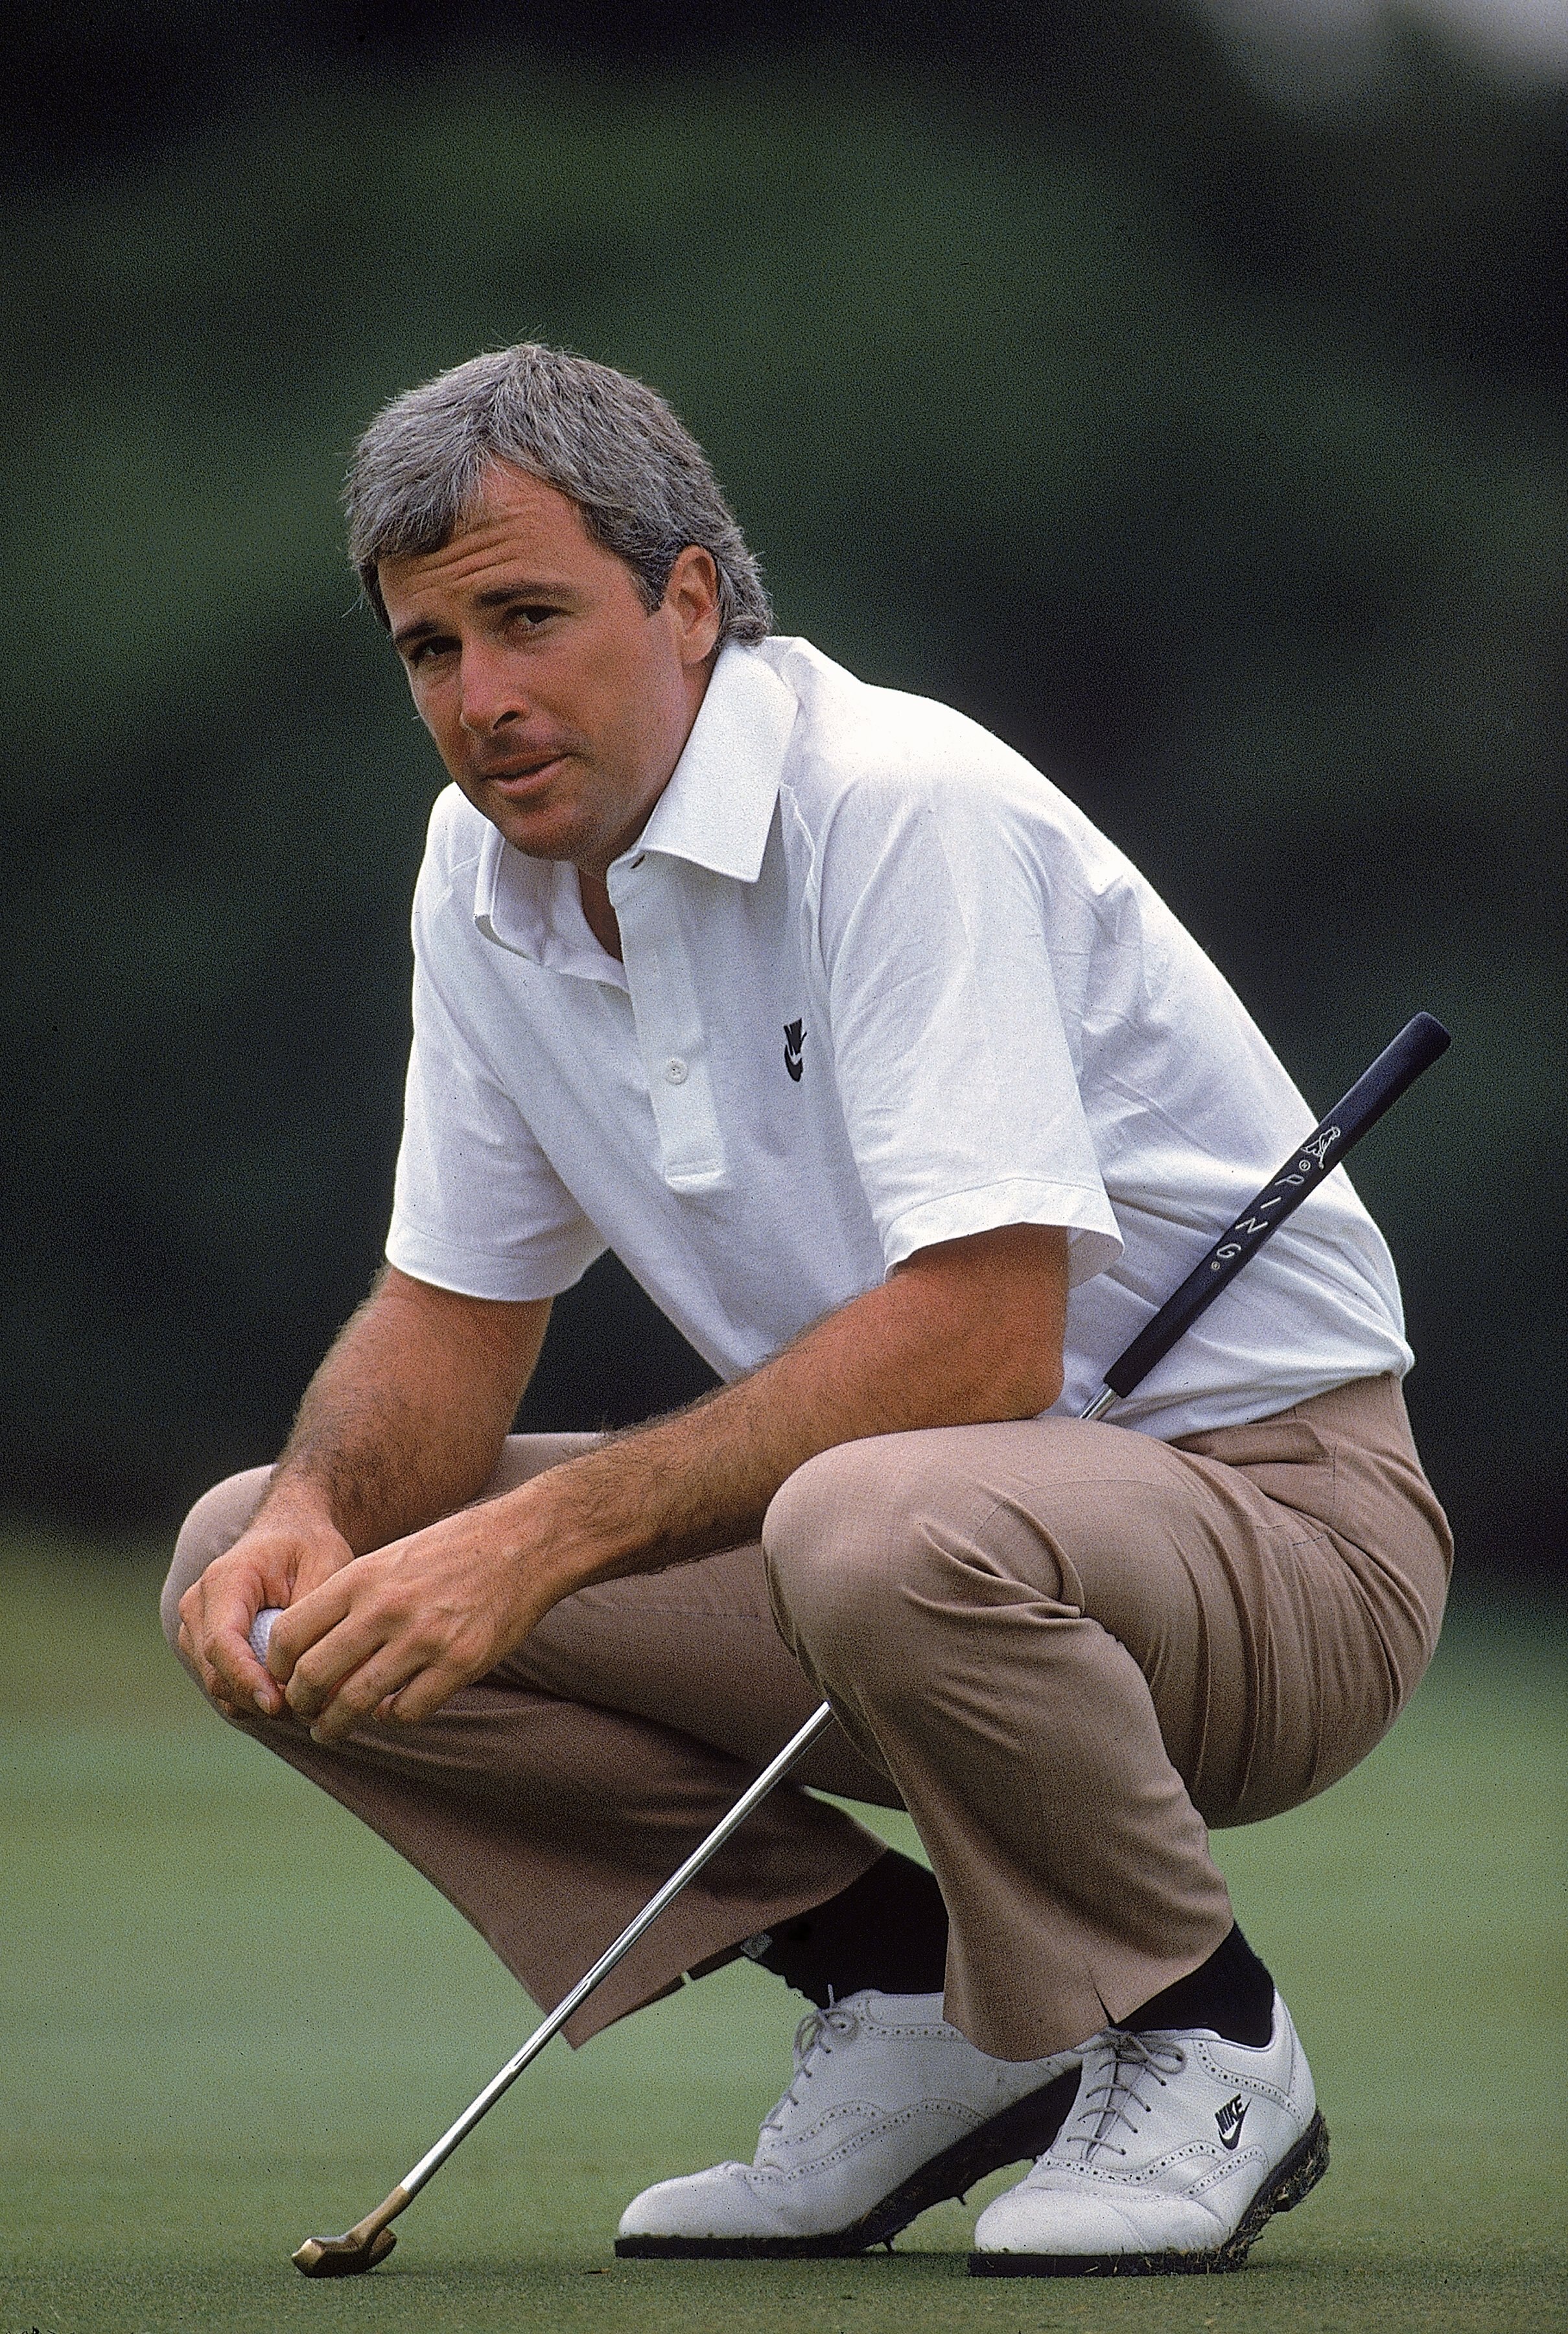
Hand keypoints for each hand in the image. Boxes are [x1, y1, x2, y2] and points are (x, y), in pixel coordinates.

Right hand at [177, 1496, 355, 1719]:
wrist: (288, 1533)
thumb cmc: (309, 1547)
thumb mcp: (324, 1567)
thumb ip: (312, 1615)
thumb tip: (305, 1672)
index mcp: (225, 1580)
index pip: (222, 1642)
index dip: (247, 1679)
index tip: (279, 1703)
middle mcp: (199, 1604)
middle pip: (216, 1672)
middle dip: (257, 1697)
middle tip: (306, 1708)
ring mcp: (196, 1626)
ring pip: (217, 1684)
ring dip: (256, 1701)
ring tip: (303, 1701)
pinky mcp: (202, 1644)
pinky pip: (222, 1683)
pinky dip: (251, 1696)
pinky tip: (288, 1693)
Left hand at [265, 1490, 557, 1744]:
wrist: (524, 1540)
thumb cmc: (453, 1549)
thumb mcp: (389, 1558)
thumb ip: (351, 1598)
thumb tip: (309, 1648)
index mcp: (361, 1578)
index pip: (290, 1634)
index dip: (275, 1666)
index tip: (281, 1678)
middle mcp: (385, 1608)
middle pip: (314, 1675)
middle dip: (299, 1703)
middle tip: (302, 1713)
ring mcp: (424, 1638)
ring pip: (356, 1702)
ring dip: (335, 1725)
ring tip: (330, 1730)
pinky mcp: (460, 1663)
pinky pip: (408, 1711)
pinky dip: (392, 1718)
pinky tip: (391, 1712)